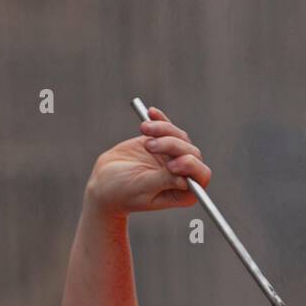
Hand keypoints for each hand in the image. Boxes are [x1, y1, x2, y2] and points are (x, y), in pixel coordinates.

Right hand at [85, 106, 211, 215]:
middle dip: (172, 145)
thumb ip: (164, 181)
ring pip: (180, 137)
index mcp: (183, 193)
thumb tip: (186, 179)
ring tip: (143, 129)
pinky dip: (160, 119)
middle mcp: (183, 174)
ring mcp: (173, 157)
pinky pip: (167, 127)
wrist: (104, 182)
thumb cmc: (122, 193)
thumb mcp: (142, 189)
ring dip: (163, 130)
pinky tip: (151, 112)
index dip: (191, 166)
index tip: (171, 164)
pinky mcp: (162, 143)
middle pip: (191, 153)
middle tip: (148, 145)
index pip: (201, 176)